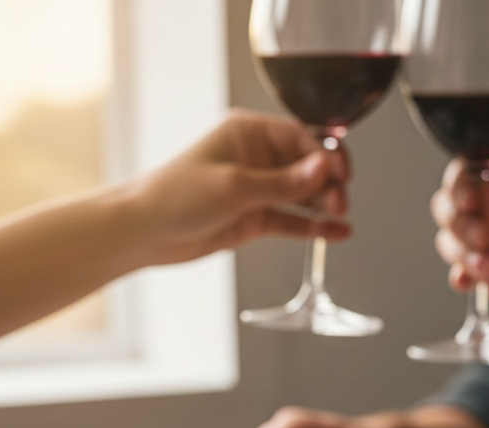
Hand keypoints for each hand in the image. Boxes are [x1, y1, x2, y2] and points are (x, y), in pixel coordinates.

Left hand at [126, 110, 350, 265]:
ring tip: (340, 218)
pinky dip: (314, 227)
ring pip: (303, 195)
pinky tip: (335, 233)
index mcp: (248, 133)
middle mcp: (256, 158)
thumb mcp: (234, 187)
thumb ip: (283, 183)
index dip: (325, 156)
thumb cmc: (175, 196)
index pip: (300, 138)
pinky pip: (293, 220)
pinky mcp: (256, 218)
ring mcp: (258, 189)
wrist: (146, 232)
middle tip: (339, 203)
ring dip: (324, 206)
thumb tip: (322, 170)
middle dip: (328, 183)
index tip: (341, 175)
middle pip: (308, 167)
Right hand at [431, 158, 488, 392]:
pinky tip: (467, 283)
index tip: (469, 203)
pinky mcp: (485, 272)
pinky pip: (458, 270)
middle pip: (450, 204)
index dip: (460, 185)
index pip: (469, 172)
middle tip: (484, 238)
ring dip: (462, 252)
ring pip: (450, 238)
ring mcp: (487, 241)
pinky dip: (459, 276)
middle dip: (459, 222)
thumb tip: (481, 193)